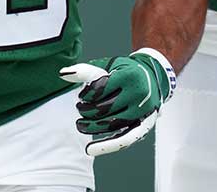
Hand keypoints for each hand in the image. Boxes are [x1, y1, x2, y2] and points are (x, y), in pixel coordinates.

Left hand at [59, 48, 176, 155]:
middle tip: (80, 109)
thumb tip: (63, 74)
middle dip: (87, 111)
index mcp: (130, 76)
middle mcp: (139, 95)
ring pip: (112, 124)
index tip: (82, 96)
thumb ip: (86, 71)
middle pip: (105, 109)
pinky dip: (108, 146)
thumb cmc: (125, 70)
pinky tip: (91, 149)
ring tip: (81, 125)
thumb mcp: (108, 65)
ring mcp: (143, 111)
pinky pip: (126, 139)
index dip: (86, 95)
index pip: (100, 90)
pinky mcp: (145, 125)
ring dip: (92, 127)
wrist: (153, 77)